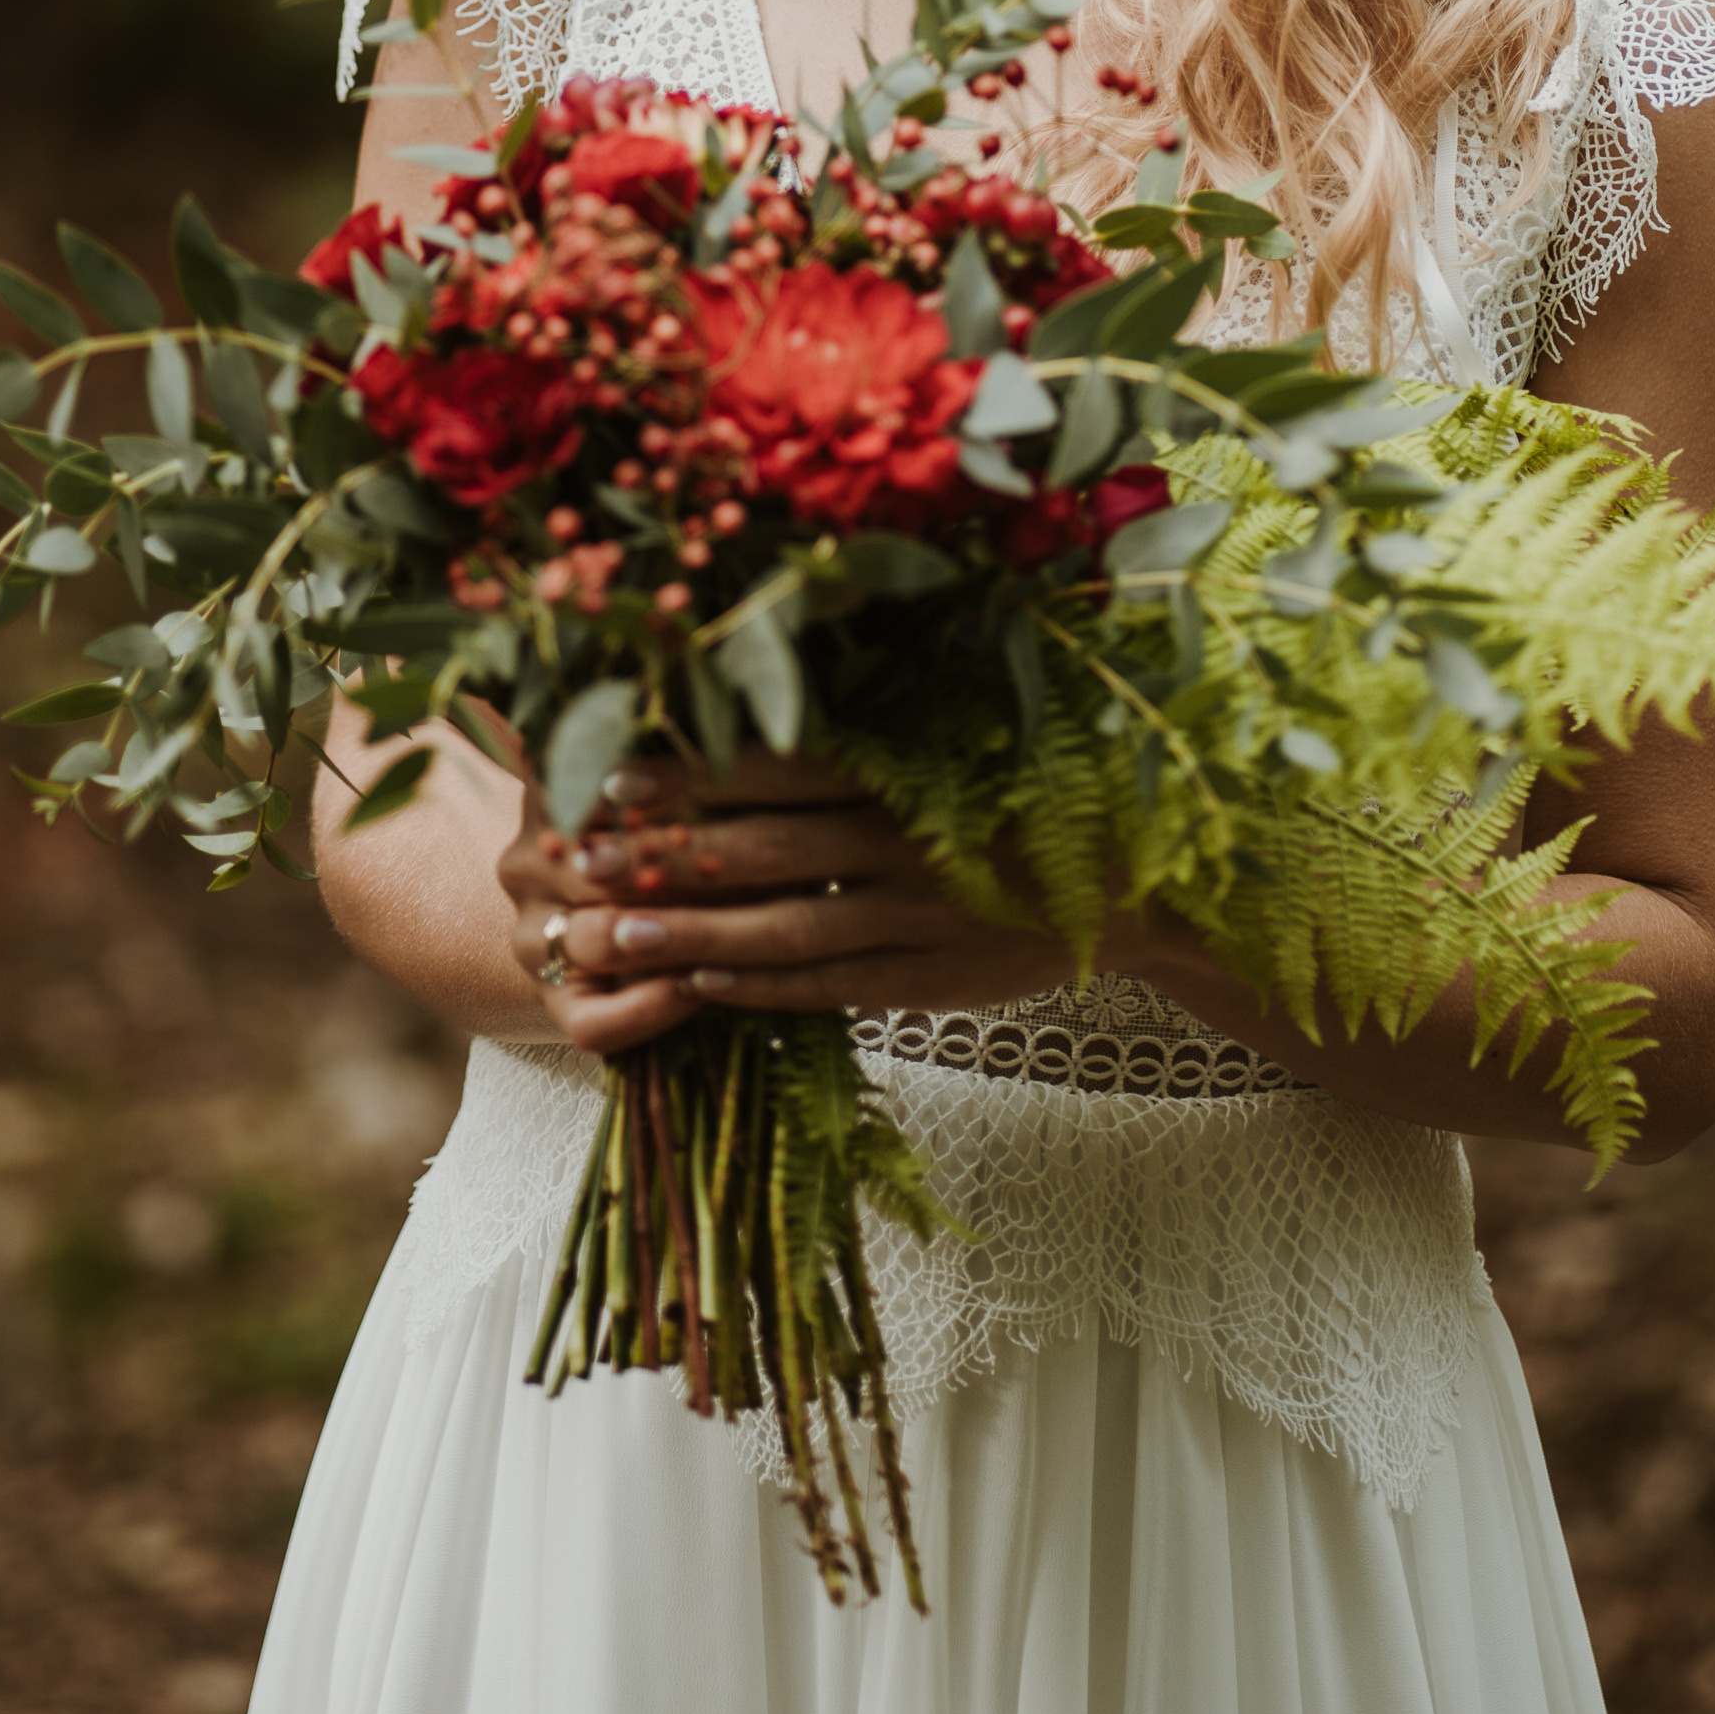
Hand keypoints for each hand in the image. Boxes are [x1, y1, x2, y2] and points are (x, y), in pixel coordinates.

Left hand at [496, 750, 1074, 1055]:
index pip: (778, 769)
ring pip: (787, 927)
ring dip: (693, 933)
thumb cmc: (1017, 807)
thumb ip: (855, 755)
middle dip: (668, 854)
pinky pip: (832, 985)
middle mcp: (905, 841)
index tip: (612, 775)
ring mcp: (918, 918)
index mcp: (902, 773)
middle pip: (767, 847)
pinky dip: (763, 988)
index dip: (693, 773)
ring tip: (613, 935)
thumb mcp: (948, 757)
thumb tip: (744, 725)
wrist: (1132, 886)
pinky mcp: (930, 982)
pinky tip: (698, 987)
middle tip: (583, 857)